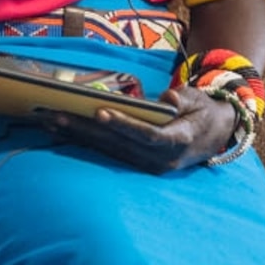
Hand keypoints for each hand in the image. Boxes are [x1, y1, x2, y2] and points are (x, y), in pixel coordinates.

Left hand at [37, 85, 239, 173]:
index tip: (100, 112)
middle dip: (85, 129)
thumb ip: (183, 100)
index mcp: (179, 141)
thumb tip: (167, 98)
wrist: (215, 137)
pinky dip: (85, 142)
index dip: (123, 124)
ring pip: (108, 151)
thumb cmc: (204, 112)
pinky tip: (62, 133)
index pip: (148, 135)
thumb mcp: (199, 101)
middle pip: (118, 144)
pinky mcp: (138, 165)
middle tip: (55, 115)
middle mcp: (161, 160)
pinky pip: (108, 153)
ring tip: (49, 123)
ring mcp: (148, 166)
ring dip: (77, 137)